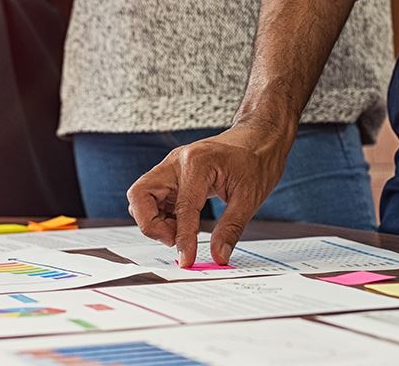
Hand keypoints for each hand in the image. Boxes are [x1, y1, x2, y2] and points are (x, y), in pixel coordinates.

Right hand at [126, 125, 291, 266]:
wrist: (258, 138)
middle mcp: (176, 162)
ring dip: (153, 220)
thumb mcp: (250, 198)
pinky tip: (182, 223)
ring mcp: (171, 167)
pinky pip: (152, 198)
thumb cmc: (256, 160)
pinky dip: (160, 216)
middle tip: (173, 240)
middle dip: (151, 225)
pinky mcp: (171, 175)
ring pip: (141, 197)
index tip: (187, 260)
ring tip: (180, 231)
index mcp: (197, 163)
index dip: (182, 239)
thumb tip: (218, 256)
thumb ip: (230, 229)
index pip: (182, 208)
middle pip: (140, 195)